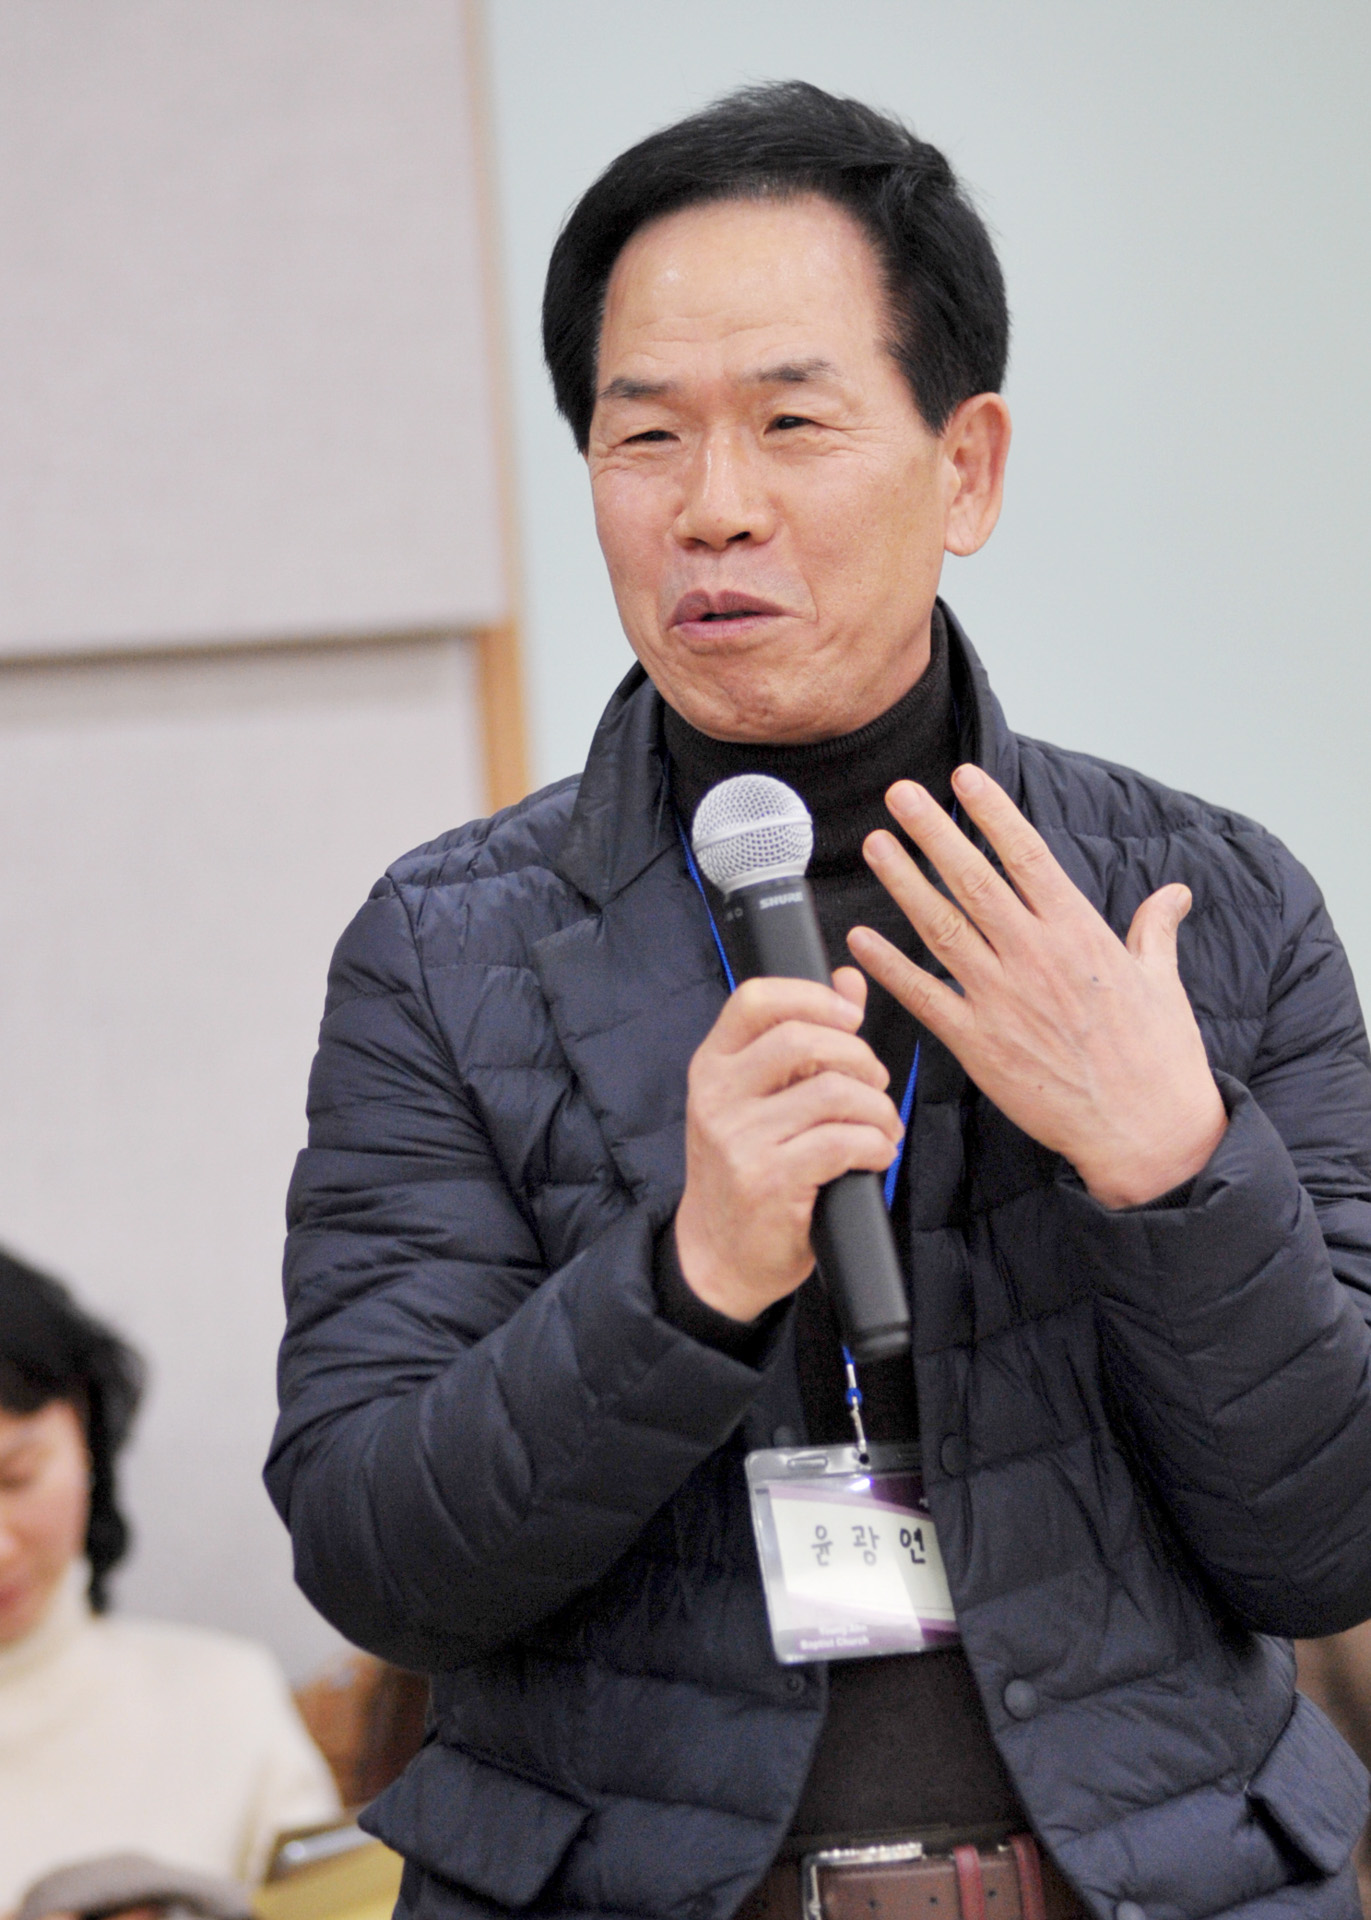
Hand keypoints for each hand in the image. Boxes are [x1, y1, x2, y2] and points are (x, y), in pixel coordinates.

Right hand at [675, 970, 904, 1320]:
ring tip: (883, 1128)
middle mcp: (717, 1096)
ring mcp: (739, 1140)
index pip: (755, 999)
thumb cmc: (748, 1170)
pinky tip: (876, 1155)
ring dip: (877, 1110)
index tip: (851, 1018)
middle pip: (802, 1040)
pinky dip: (875, 1145)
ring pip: (833, 1093)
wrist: (718, 1256)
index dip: (813, 996)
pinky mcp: (768, 1181)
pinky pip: (842, 1143)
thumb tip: (848, 979)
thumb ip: (803, 1037)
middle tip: (876, 1084)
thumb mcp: (760, 1098)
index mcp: (713, 1065)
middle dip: (859, 1057)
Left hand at [848, 767, 1225, 1208]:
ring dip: (904, 884)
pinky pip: (924, 997)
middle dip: (933, 832)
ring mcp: (1002, 999)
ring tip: (876, 846)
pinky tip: (862, 940)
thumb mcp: (1161, 980)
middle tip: (900, 795)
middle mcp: (1034, 958)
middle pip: (973, 880)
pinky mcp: (979, 1045)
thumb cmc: (1157, 1058)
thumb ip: (1155, 930)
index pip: (1027, 856)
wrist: (1145, 1130)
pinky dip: (890, 968)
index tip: (964, 779)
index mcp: (1079, 933)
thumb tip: (1174, 894)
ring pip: (941, 928)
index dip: (992, 814)